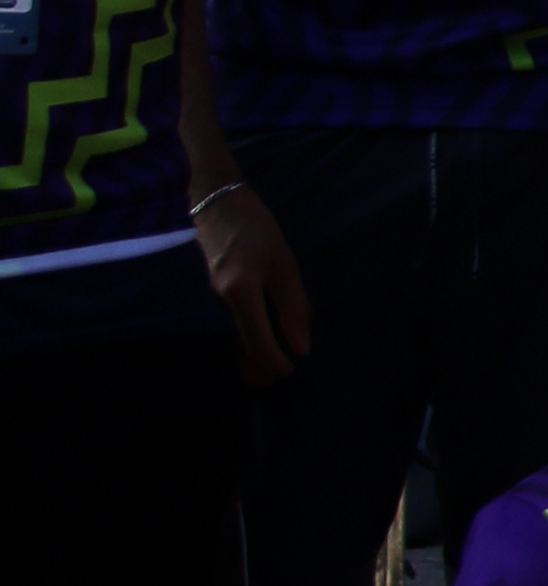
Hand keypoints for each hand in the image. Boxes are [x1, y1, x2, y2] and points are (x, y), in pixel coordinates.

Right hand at [193, 177, 308, 388]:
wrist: (215, 202)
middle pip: (237, 345)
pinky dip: (235, 338)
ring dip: (244, 356)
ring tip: (260, 372)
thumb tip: (301, 346)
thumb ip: (293, 306)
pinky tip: (246, 344)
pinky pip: (222, 323)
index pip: (256, 341)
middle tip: (271, 383)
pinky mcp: (208, 291)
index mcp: (241, 292)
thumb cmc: (256, 228)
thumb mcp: (284, 263)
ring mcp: (209, 296)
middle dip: (254, 367)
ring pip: (228, 336)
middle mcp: (220, 300)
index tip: (288, 372)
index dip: (272, 362)